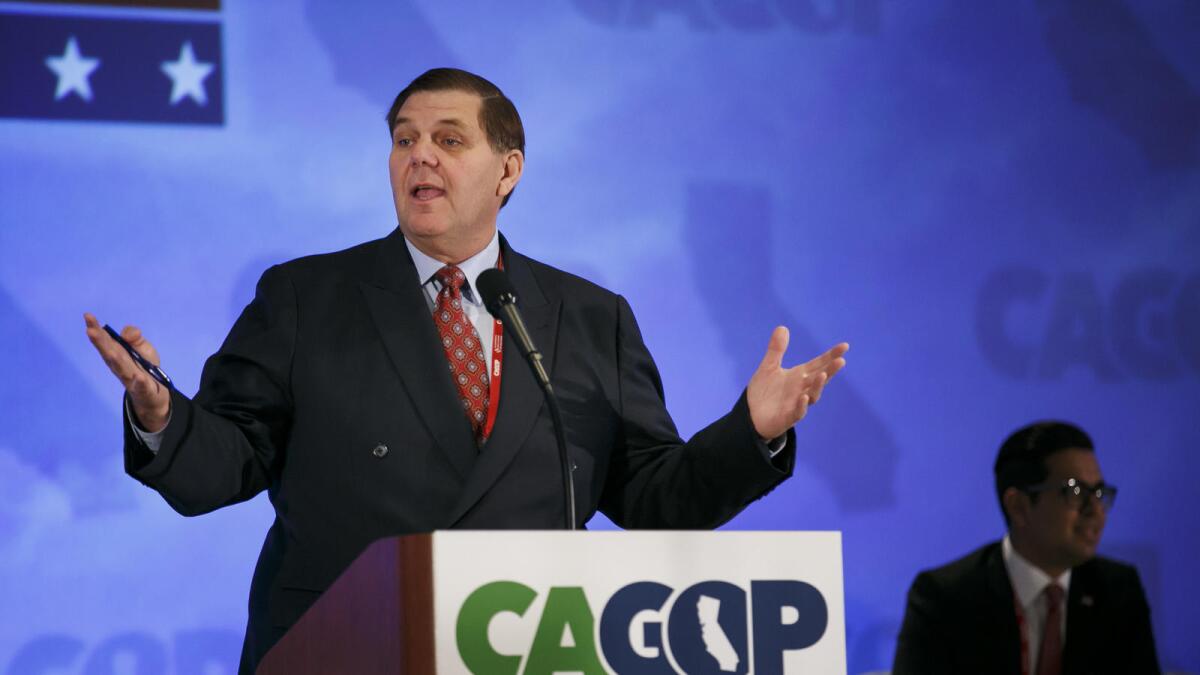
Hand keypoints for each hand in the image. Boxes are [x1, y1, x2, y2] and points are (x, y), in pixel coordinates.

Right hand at [84, 313, 170, 432]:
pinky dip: (139, 382)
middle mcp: (119, 366)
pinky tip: (138, 377)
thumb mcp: (141, 346)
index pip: (105, 340)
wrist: (154, 393)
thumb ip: (133, 335)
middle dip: (100, 342)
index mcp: (117, 354)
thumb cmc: (143, 366)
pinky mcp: (143, 389)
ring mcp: (130, 378)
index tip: (87, 316)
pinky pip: (141, 386)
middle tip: (90, 330)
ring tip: (109, 351)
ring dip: (114, 359)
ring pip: (121, 368)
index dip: (96, 329)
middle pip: (108, 353)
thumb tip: (127, 335)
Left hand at [746, 326, 847, 440]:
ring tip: (823, 375)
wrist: (751, 415)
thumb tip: (783, 327)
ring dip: (818, 386)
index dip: (831, 356)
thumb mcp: (769, 367)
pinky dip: (802, 405)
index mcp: (799, 376)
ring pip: (813, 395)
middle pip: (820, 378)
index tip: (844, 346)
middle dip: (830, 370)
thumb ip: (776, 350)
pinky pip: (798, 412)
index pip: (819, 364)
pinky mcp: (787, 418)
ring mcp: (797, 404)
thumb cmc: (764, 392)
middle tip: (841, 360)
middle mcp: (802, 389)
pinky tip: (804, 397)